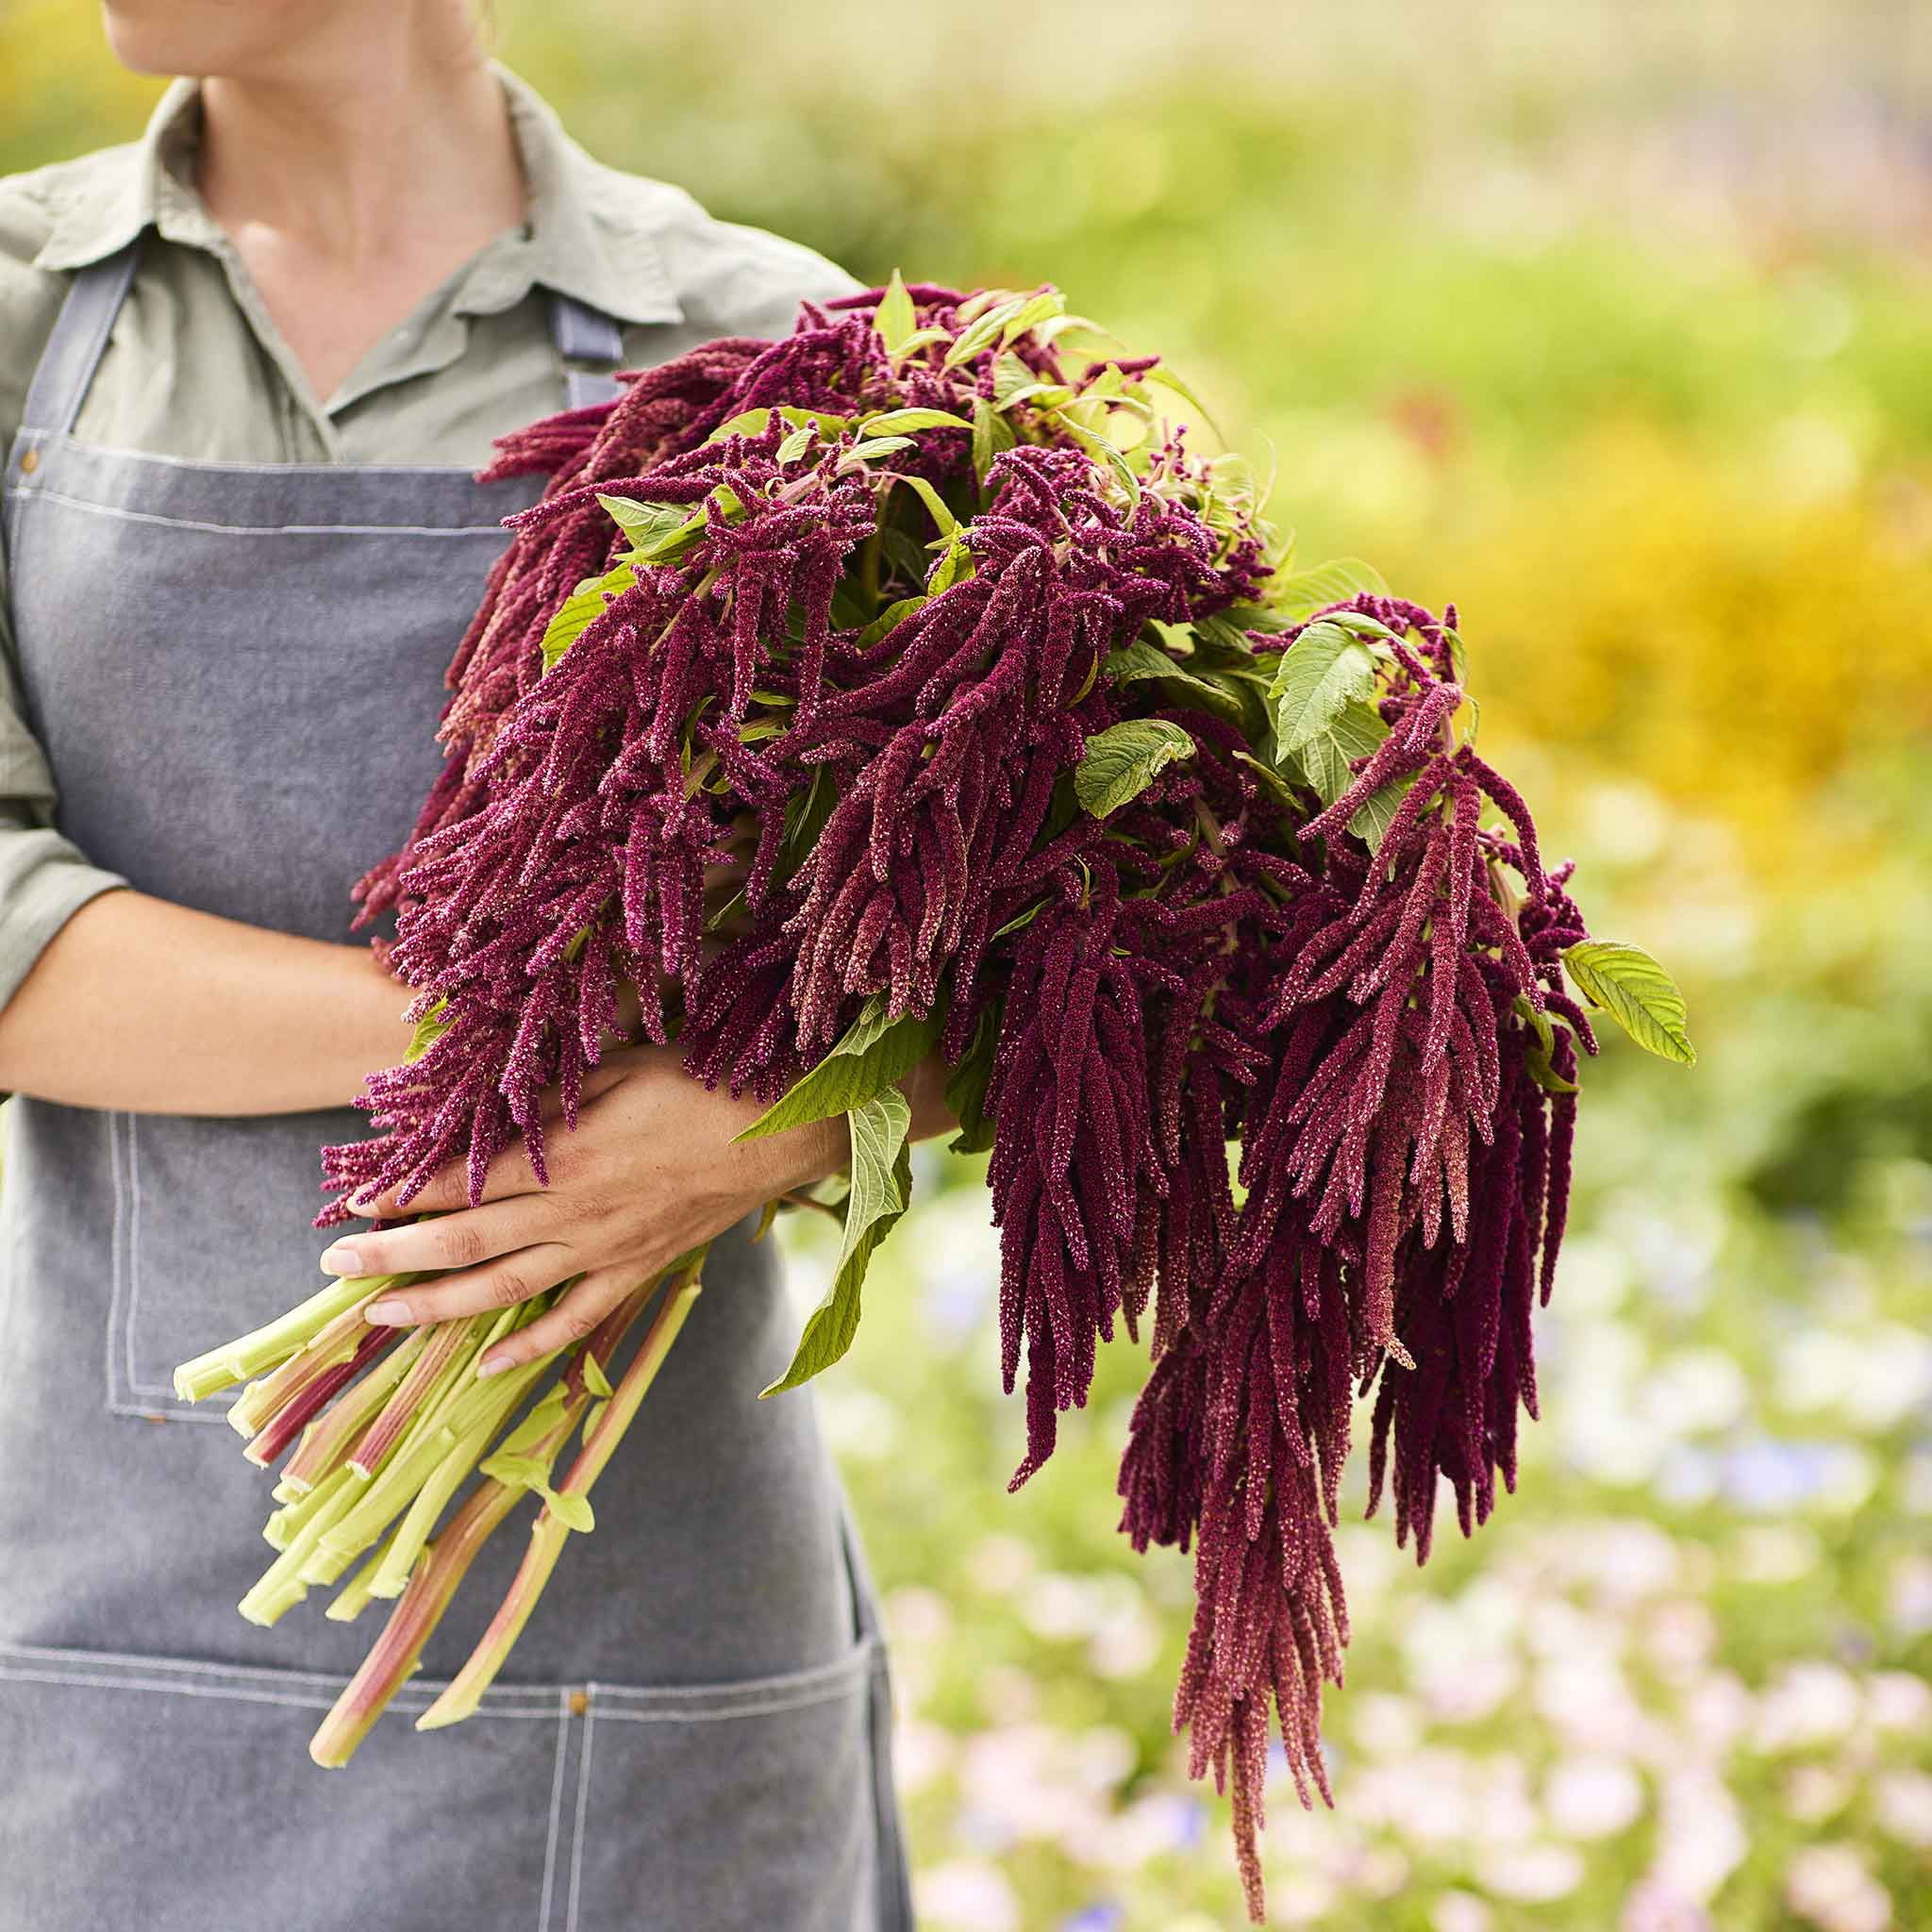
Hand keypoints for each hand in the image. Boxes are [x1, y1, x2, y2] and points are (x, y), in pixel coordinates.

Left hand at [316, 1043, 953, 1377]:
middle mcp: (575, 1212)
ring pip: (504, 1290)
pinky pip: (574, 1320)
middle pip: (462, 1242)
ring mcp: (606, 1250)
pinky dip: (528, 1346)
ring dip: (435, 1308)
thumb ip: (550, 1094)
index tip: (348, 1195)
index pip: (460, 1178)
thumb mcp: (620, 1066)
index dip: (399, 1187)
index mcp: (565, 1155)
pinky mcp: (638, 1271)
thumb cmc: (703, 1081)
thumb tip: (482, 1102)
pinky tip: (486, 1361)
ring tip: (379, 1319)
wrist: (784, 1132)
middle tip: (332, 1271)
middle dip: (390, 1257)